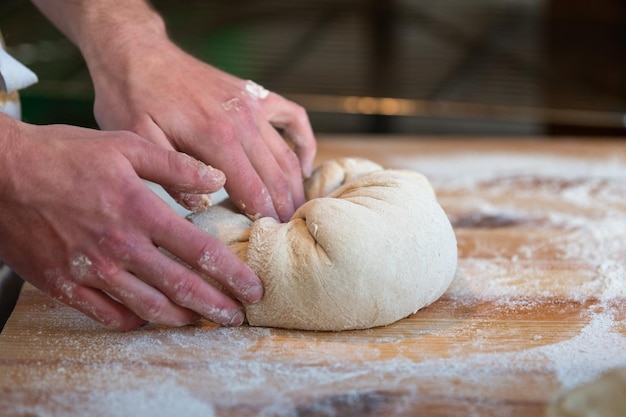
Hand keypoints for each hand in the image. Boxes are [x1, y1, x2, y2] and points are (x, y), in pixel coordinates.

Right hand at [0, 115, 261, 329]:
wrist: (1, 172)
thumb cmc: (64, 154)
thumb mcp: (125, 146)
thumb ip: (176, 166)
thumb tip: (217, 182)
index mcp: (140, 211)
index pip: (200, 252)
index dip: (232, 274)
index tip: (252, 288)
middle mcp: (120, 247)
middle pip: (181, 287)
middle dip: (216, 306)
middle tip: (237, 317)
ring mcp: (91, 270)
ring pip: (148, 307)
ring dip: (181, 318)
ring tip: (201, 322)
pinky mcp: (64, 285)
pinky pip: (107, 315)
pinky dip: (133, 320)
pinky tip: (149, 318)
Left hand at [87, 34, 316, 221]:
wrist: (137, 52)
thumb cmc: (131, 98)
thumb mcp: (135, 139)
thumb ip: (171, 175)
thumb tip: (203, 205)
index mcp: (215, 138)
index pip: (252, 190)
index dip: (263, 219)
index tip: (269, 243)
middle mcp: (242, 122)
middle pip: (276, 177)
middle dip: (284, 210)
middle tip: (287, 237)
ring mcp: (252, 106)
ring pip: (286, 155)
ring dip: (294, 187)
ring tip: (296, 214)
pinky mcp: (254, 95)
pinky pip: (294, 118)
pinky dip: (304, 143)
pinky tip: (303, 165)